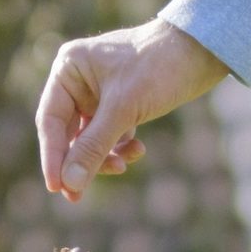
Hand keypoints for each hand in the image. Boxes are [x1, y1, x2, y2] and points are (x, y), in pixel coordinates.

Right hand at [35, 19, 229, 201]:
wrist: (199, 52)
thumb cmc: (157, 68)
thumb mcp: (123, 110)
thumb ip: (94, 147)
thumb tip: (70, 184)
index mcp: (69, 69)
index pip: (51, 121)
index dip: (52, 157)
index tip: (56, 189)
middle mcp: (80, 80)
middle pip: (69, 134)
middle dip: (79, 163)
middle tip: (76, 199)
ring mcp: (100, 93)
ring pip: (92, 139)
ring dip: (105, 157)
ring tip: (123, 166)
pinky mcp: (122, 104)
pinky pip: (113, 136)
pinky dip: (122, 148)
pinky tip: (138, 150)